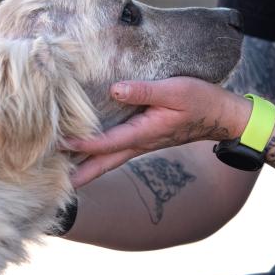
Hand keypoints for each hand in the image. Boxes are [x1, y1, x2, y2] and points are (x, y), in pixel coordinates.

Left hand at [69, 77, 250, 186]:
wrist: (222, 115)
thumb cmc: (200, 100)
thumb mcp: (175, 90)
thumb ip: (145, 91)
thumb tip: (115, 90)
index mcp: (144, 133)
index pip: (106, 143)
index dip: (81, 145)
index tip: (58, 145)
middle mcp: (140, 143)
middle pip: (102, 163)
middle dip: (78, 174)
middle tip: (52, 185)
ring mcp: (142, 143)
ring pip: (108, 160)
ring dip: (86, 167)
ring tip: (62, 173)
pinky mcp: (145, 137)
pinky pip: (116, 151)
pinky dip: (98, 156)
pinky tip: (88, 153)